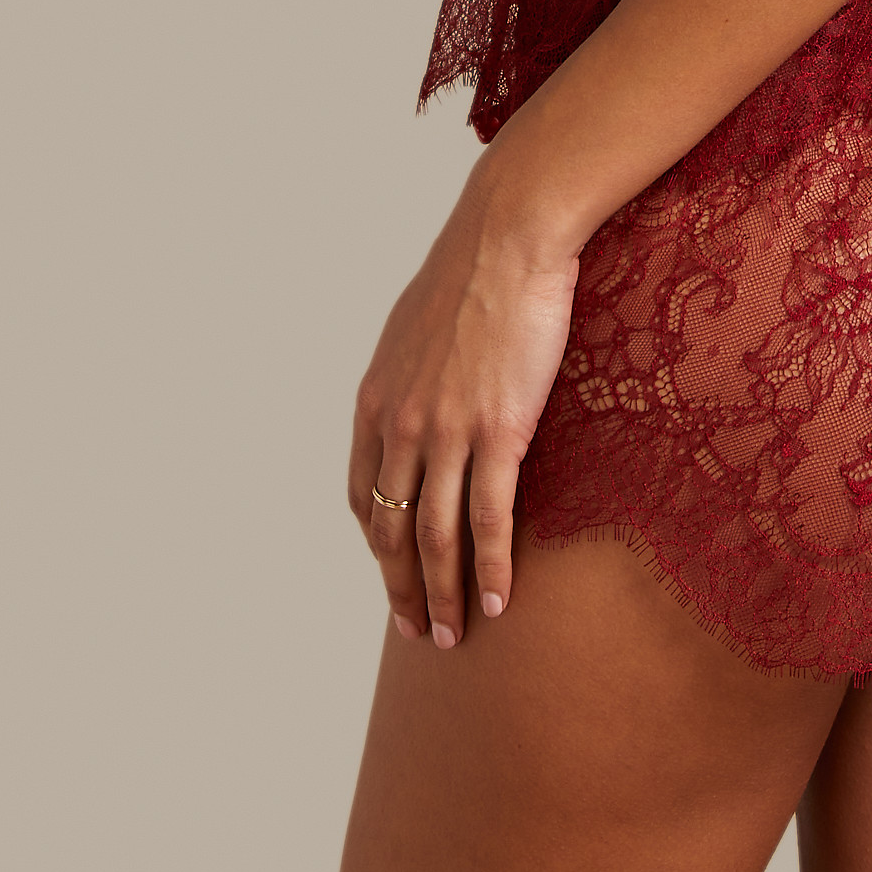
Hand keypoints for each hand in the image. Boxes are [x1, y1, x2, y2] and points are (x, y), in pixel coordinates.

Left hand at [347, 164, 580, 648]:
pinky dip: (490, 568)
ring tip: (455, 635)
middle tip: (420, 631)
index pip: (363, 495)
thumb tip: (417, 393)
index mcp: (375, 401)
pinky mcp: (497, 431)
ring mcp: (446, 431)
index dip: (376, 545)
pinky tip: (497, 600)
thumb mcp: (413, 328)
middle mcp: (400, 425)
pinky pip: (489, 519)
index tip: (394, 576)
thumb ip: (408, 375)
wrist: (509, 236)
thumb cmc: (472, 270)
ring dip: (443, 594)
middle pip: (390, 529)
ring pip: (435, 536)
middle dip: (402, 588)